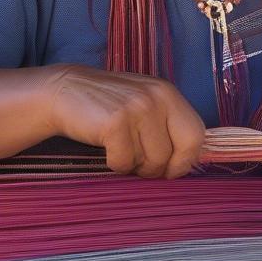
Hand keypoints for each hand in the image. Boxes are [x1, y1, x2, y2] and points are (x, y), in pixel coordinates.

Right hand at [47, 65, 205, 178]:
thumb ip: (168, 125)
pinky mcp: (115, 122)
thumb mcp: (145, 105)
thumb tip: (191, 160)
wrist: (65, 92)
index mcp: (168, 93)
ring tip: (121, 149)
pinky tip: (106, 148)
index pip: (196, 135)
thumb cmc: (109, 106)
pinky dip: (115, 163)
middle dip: (161, 169)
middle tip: (143, 167)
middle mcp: (157, 97)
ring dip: (134, 165)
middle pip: (176, 153)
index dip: (185, 159)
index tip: (170, 168)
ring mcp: (136, 108)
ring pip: (151, 161)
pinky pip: (125, 162)